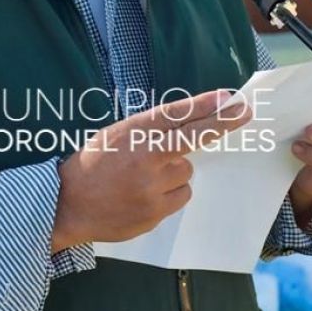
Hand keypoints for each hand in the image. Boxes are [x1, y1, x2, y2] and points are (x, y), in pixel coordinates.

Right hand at [51, 90, 252, 251]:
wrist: (67, 204)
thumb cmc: (93, 164)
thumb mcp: (115, 135)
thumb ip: (149, 130)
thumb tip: (189, 123)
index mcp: (133, 133)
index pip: (176, 114)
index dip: (205, 105)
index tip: (230, 97)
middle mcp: (146, 157)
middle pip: (194, 138)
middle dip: (222, 123)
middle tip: (244, 111)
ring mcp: (152, 187)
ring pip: (185, 172)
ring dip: (173, 173)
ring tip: (143, 178)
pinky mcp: (155, 213)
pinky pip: (179, 196)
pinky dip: (168, 194)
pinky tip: (143, 195)